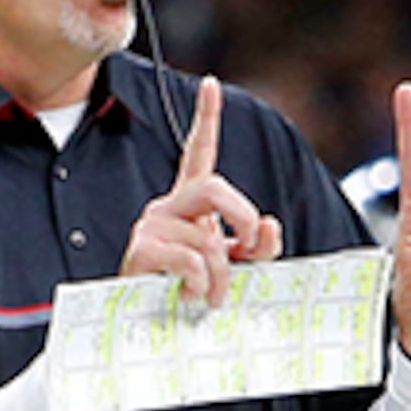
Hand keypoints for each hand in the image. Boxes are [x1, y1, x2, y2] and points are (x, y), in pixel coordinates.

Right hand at [122, 77, 282, 306]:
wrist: (147, 325)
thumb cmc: (191, 293)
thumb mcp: (235, 268)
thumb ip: (258, 247)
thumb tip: (269, 226)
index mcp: (190, 206)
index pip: (198, 154)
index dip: (206, 119)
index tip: (210, 85)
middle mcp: (168, 208)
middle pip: (213, 186)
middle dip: (242, 216)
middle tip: (248, 247)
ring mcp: (151, 226)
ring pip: (208, 240)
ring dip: (221, 277)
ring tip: (211, 297)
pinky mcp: (141, 250)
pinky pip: (190, 261)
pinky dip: (199, 285)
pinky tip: (188, 297)